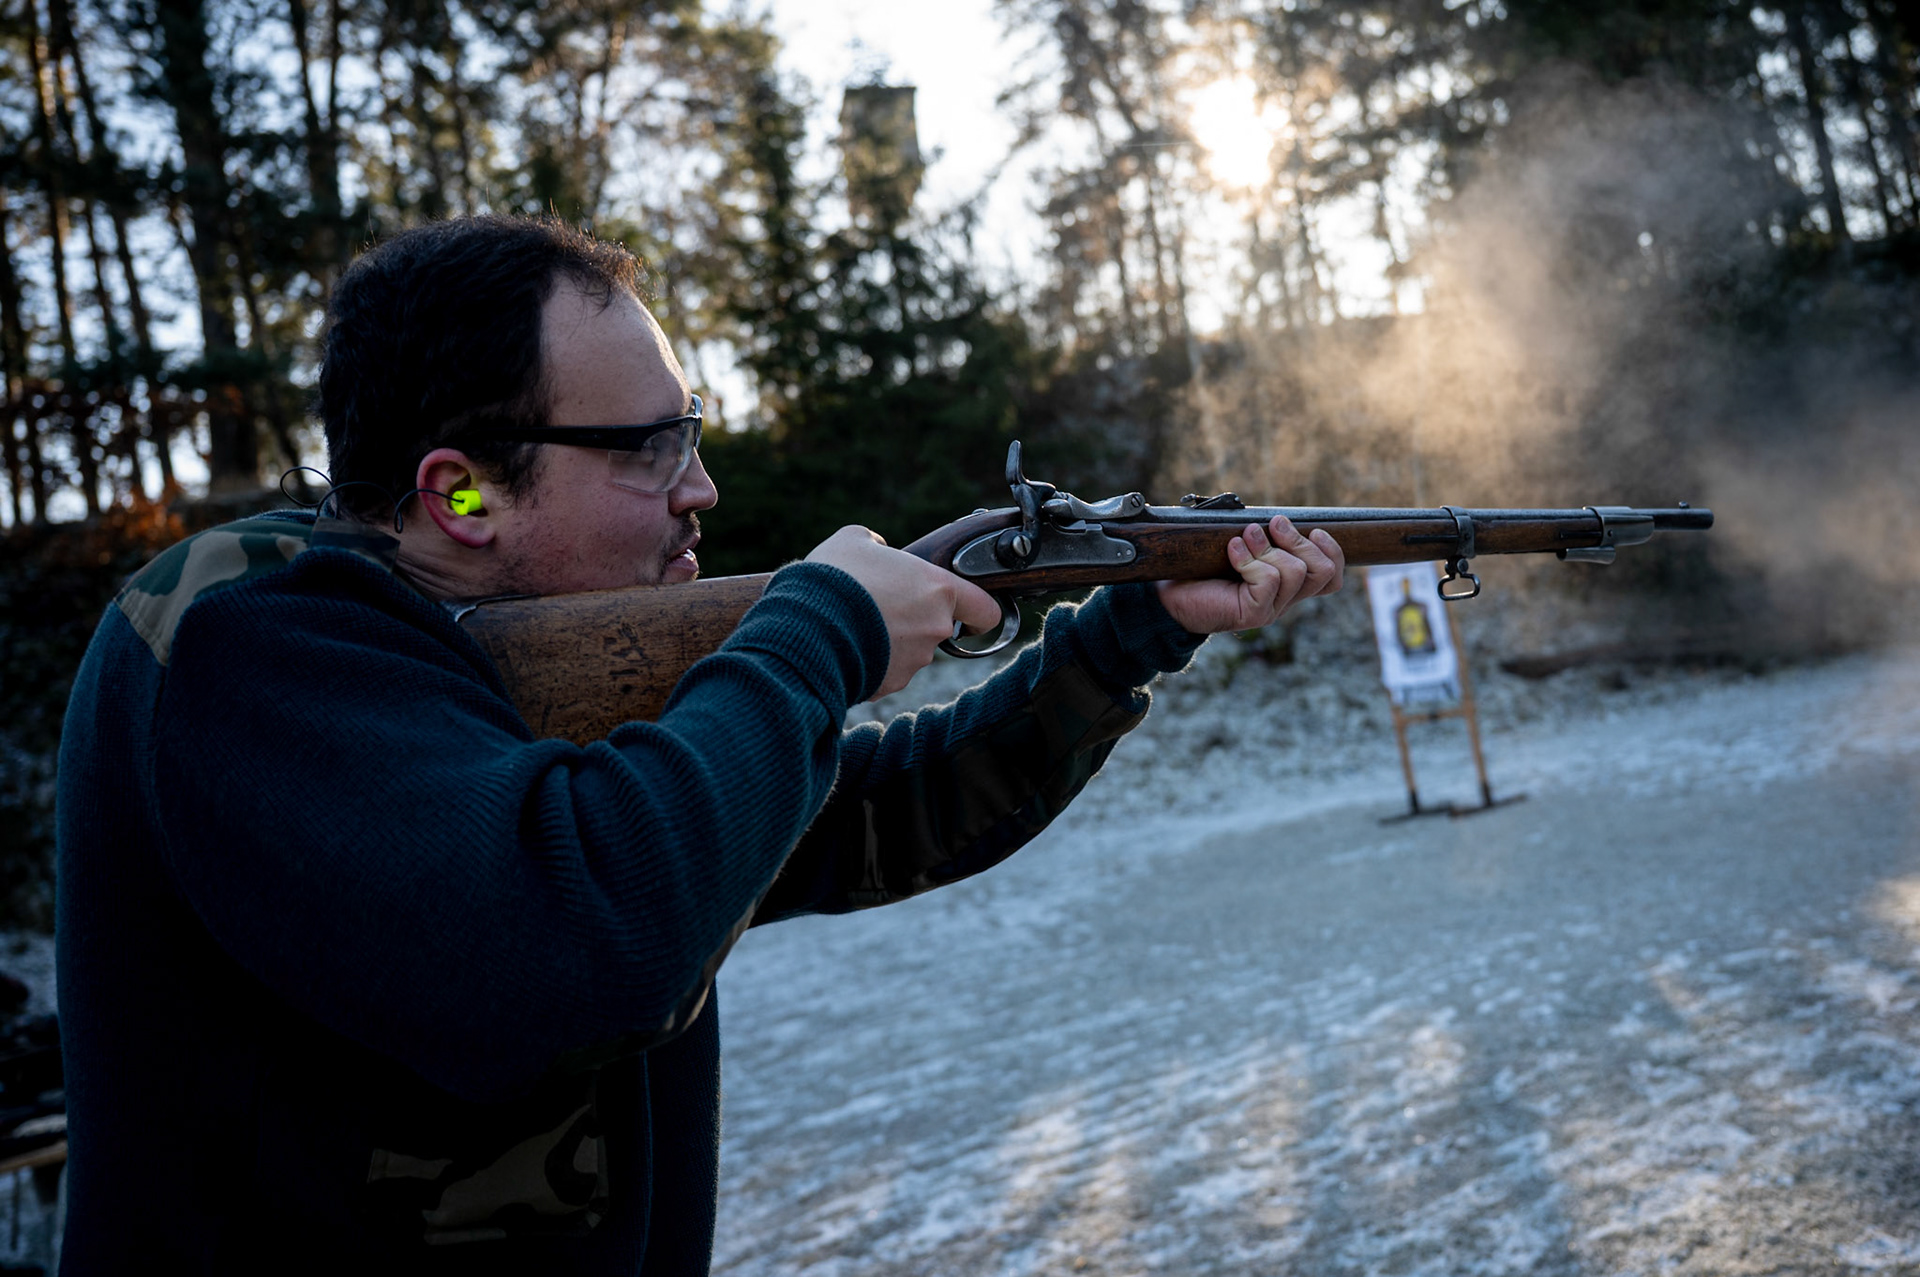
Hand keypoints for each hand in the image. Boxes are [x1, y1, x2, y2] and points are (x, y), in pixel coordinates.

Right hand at [806, 526, 1002, 697]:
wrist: (806, 625)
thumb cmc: (835, 577)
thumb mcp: (853, 540)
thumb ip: (875, 543)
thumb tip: (877, 548)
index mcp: (937, 590)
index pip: (986, 609)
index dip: (980, 612)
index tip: (971, 615)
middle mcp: (934, 628)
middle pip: (936, 627)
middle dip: (912, 619)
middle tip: (879, 606)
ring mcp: (914, 661)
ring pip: (909, 650)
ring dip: (889, 640)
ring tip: (854, 625)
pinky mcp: (890, 684)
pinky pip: (885, 671)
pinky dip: (870, 661)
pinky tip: (844, 646)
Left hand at [1155, 516, 1344, 634]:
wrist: (1166, 595)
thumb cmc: (1200, 568)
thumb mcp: (1239, 546)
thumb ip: (1263, 537)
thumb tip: (1277, 518)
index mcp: (1286, 585)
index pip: (1330, 577)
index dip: (1333, 552)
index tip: (1316, 530)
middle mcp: (1283, 599)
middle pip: (1322, 571)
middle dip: (1300, 540)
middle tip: (1273, 524)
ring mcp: (1270, 609)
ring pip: (1295, 571)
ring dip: (1269, 547)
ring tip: (1244, 538)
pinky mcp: (1253, 613)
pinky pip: (1268, 579)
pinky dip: (1249, 559)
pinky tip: (1231, 551)